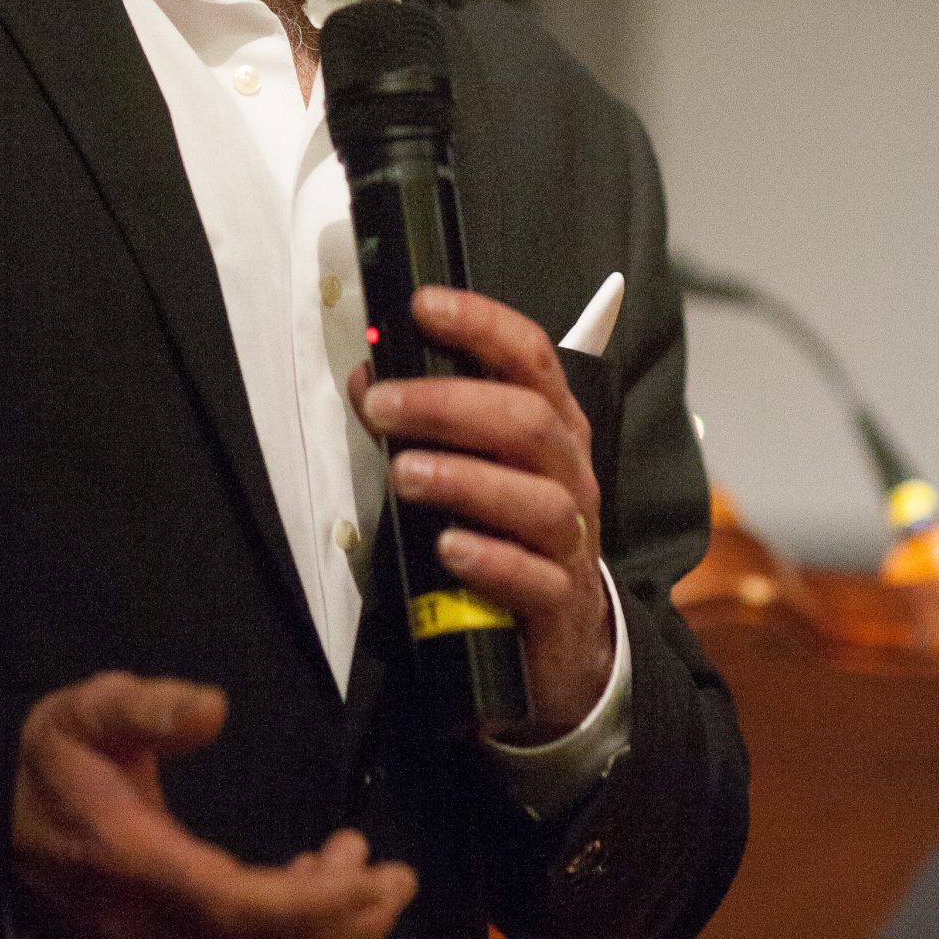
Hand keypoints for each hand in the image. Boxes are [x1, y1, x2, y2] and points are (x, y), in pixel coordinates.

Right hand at [10, 670, 416, 938]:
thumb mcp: (91, 709)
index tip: (372, 868)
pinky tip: (310, 894)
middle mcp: (147, 935)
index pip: (241, 907)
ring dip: (324, 936)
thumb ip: (152, 706)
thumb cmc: (50, 760)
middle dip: (343, 923)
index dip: (315, 901)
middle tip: (398, 878)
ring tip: (367, 878)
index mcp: (137, 868)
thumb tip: (216, 707)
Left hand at [351, 288, 611, 735]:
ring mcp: (571, 538)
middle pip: (529, 422)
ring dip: (465, 479)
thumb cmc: (512, 527)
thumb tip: (367, 376)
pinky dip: (491, 560)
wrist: (566, 634)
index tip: (424, 305)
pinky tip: (448, 549)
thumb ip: (422, 420)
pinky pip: (534, 579)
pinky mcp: (560, 601)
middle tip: (382, 405)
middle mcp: (569, 472)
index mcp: (552, 424)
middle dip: (451, 403)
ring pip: (538, 499)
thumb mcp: (475, 462)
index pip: (530, 356)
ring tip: (404, 473)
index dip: (481, 323)